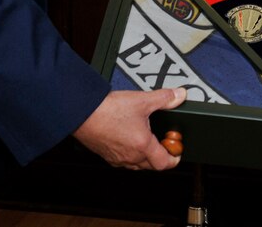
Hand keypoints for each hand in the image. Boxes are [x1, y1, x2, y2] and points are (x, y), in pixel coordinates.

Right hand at [72, 87, 186, 170]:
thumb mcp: (142, 100)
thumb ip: (164, 98)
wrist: (82, 112)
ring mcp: (117, 157)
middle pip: (152, 166)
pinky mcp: (106, 155)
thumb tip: (179, 96)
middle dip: (161, 156)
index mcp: (142, 146)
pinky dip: (131, 154)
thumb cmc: (108, 110)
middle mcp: (130, 156)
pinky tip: (129, 140)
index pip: (164, 163)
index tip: (177, 152)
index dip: (174, 159)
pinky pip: (123, 161)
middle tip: (165, 143)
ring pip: (137, 164)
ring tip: (148, 140)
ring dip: (146, 157)